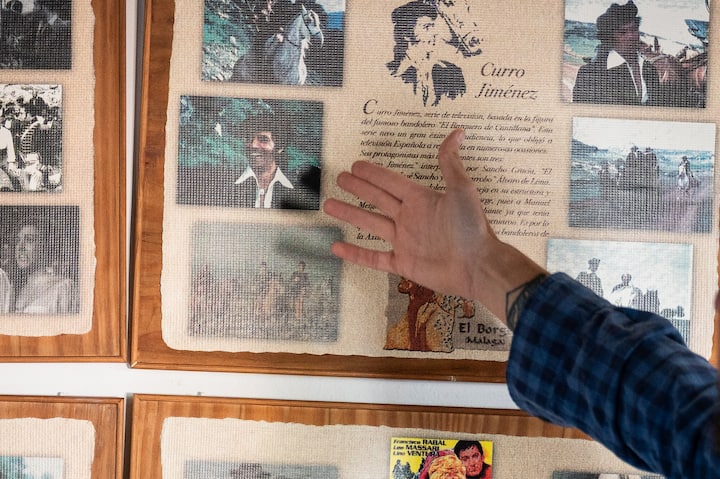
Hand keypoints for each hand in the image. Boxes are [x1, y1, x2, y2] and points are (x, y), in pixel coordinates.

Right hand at [324, 129, 545, 321]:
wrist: (478, 266)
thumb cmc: (472, 227)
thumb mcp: (462, 190)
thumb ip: (450, 163)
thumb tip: (456, 132)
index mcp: (421, 199)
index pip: (391, 182)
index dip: (373, 173)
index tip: (356, 164)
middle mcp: (410, 218)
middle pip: (377, 200)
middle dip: (358, 189)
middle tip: (339, 178)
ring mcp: (405, 241)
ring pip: (370, 225)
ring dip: (350, 215)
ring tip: (329, 205)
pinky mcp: (403, 263)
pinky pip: (374, 258)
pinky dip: (355, 254)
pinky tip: (336, 247)